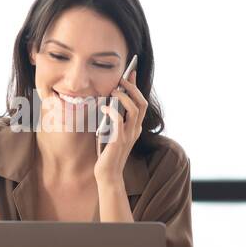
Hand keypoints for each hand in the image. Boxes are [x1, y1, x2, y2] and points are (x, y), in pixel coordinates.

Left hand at [94, 65, 146, 187]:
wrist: (108, 174)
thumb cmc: (108, 153)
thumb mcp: (112, 132)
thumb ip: (114, 119)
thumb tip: (108, 100)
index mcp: (135, 127)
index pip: (141, 103)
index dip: (136, 87)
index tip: (130, 72)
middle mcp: (135, 130)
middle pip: (142, 103)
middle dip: (133, 88)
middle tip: (122, 78)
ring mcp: (128, 135)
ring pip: (134, 109)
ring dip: (125, 96)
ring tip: (114, 89)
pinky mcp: (119, 141)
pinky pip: (118, 121)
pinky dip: (112, 110)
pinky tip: (104, 106)